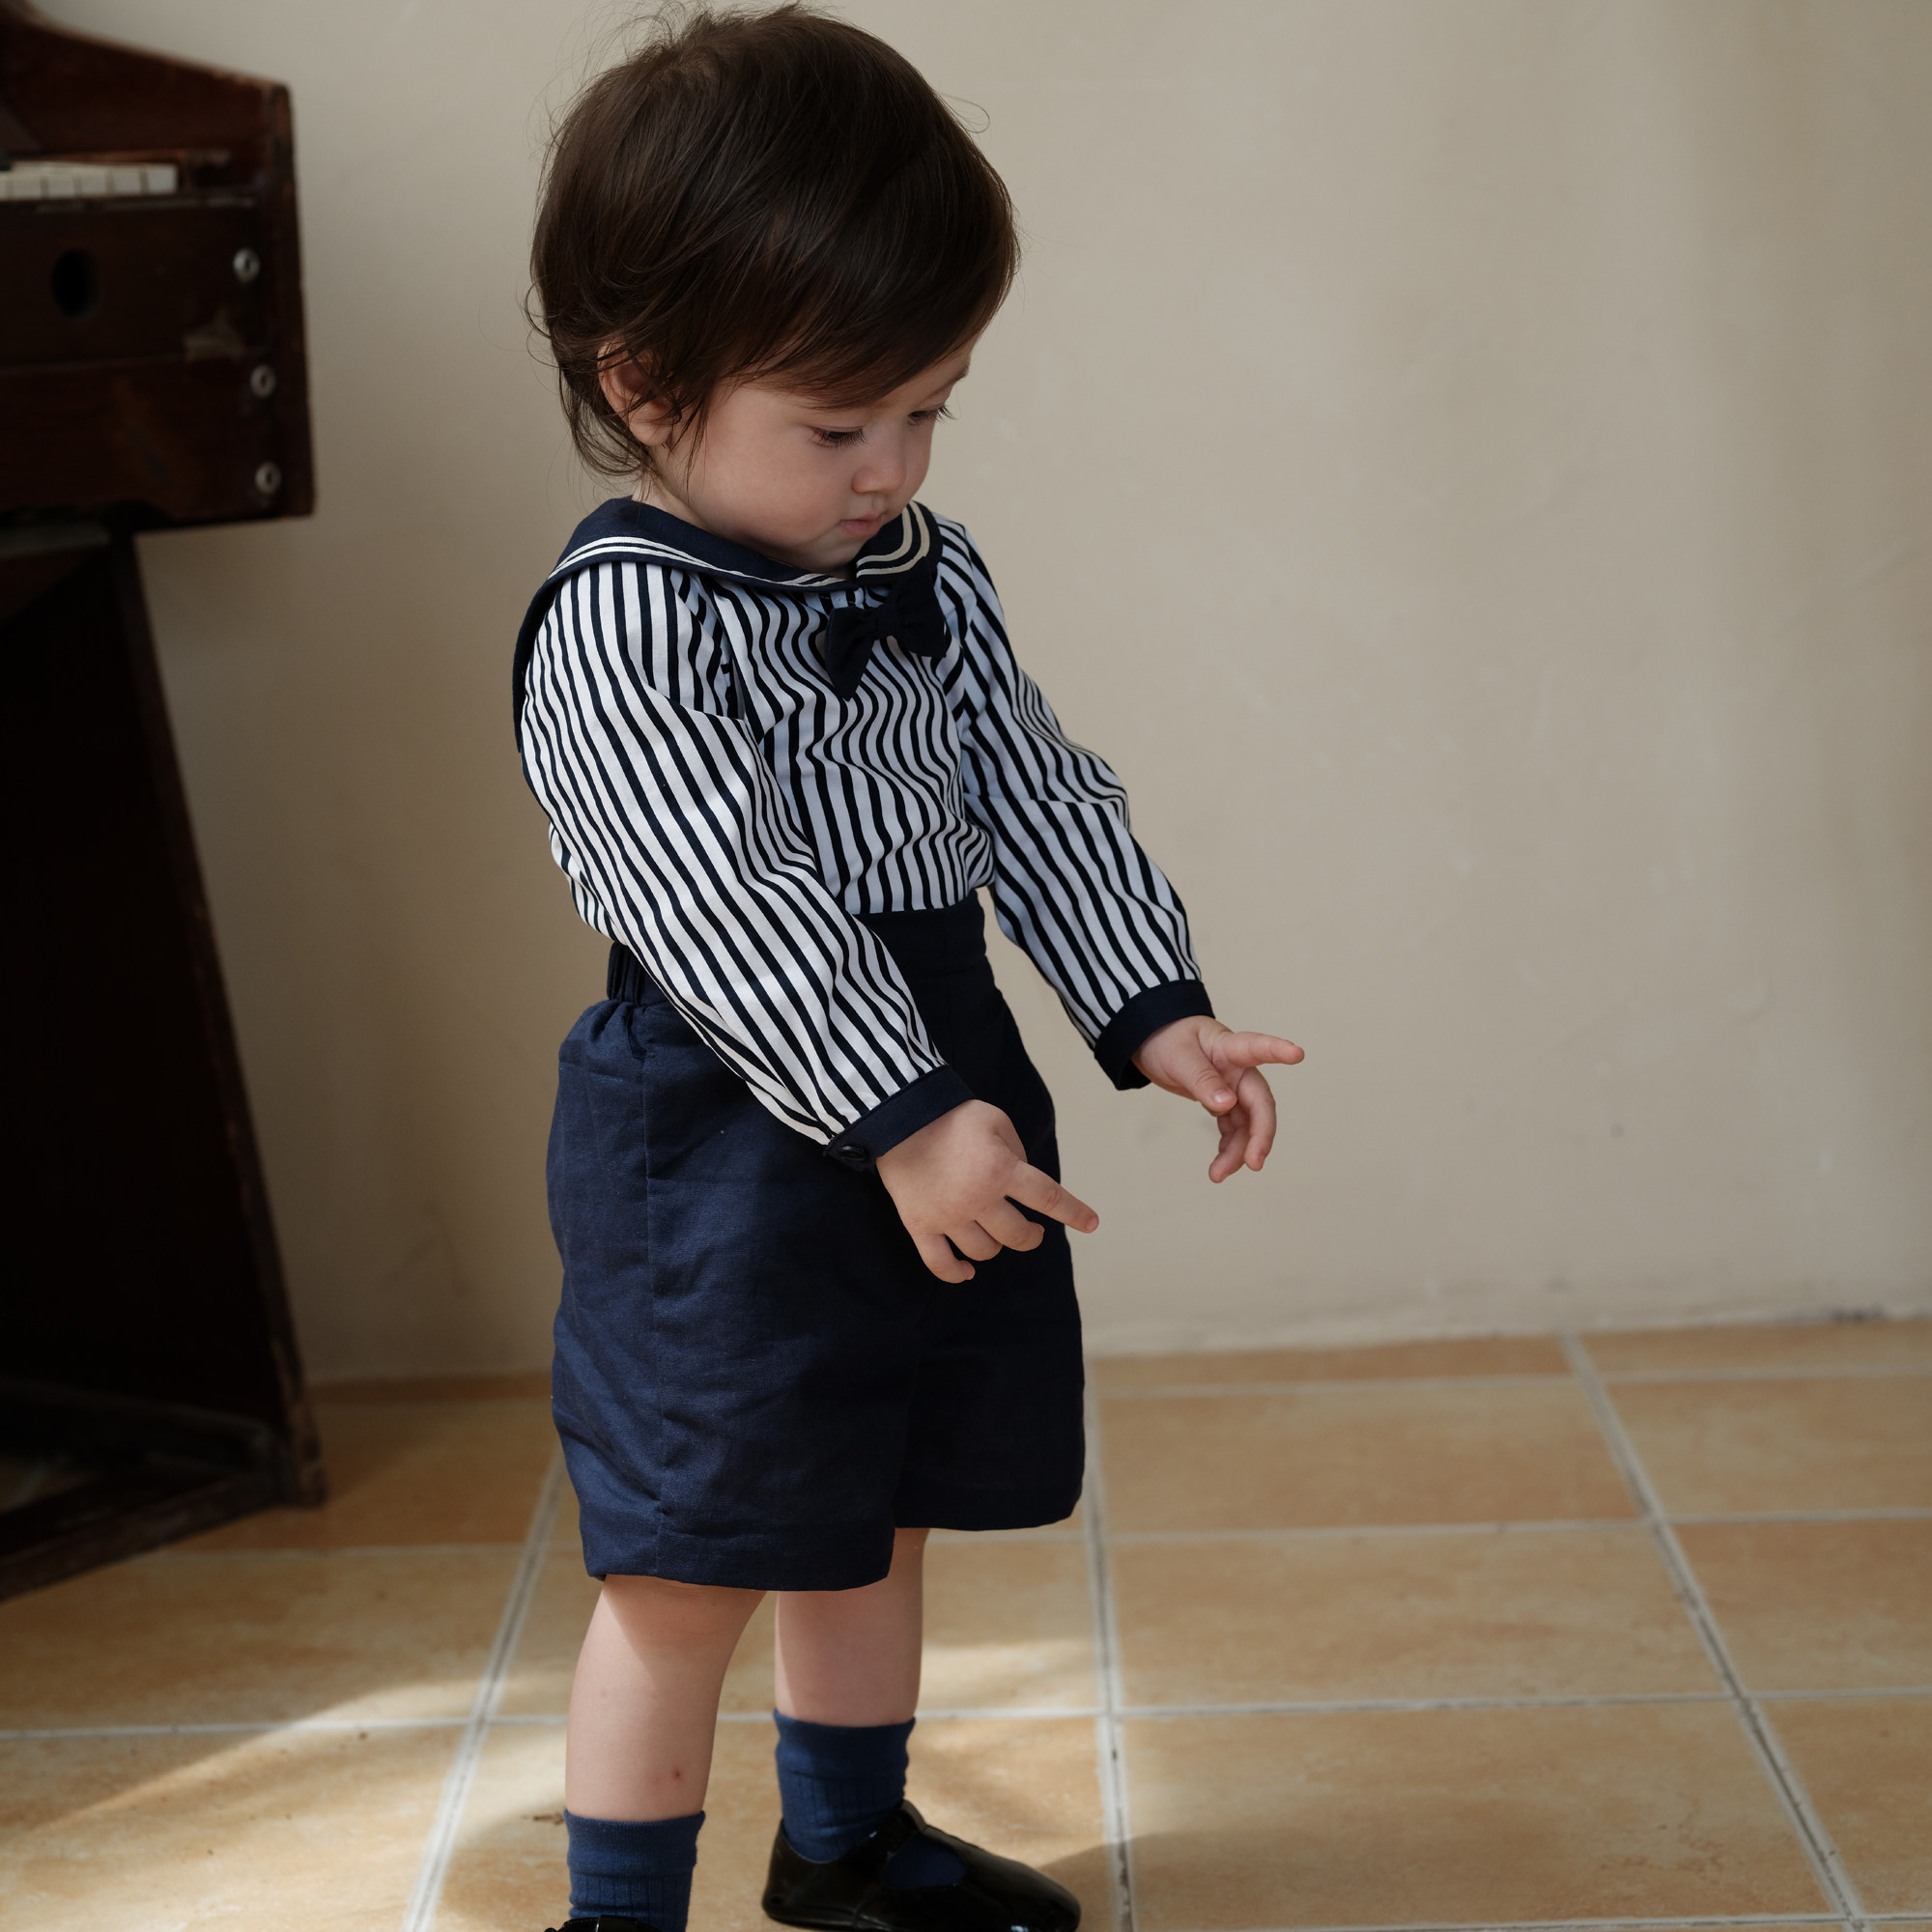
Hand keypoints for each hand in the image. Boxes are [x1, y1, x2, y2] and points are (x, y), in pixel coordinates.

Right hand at [876, 1099, 1098, 1283]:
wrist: (898, 1118)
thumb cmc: (952, 1116)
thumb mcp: (996, 1120)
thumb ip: (1017, 1151)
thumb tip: (1022, 1185)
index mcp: (1002, 1170)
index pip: (1049, 1199)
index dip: (1074, 1213)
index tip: (1092, 1224)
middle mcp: (978, 1199)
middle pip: (1018, 1235)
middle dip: (1032, 1235)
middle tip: (1033, 1229)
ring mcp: (948, 1216)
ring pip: (984, 1251)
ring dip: (997, 1245)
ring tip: (996, 1233)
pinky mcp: (920, 1225)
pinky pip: (940, 1264)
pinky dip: (956, 1272)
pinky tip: (967, 1271)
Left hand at [1133, 1016, 1303, 1182]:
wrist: (1152, 1044)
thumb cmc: (1167, 1040)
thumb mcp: (1179, 1059)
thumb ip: (1202, 1081)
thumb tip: (1227, 1105)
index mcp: (1228, 1048)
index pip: (1256, 1047)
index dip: (1278, 1050)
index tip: (1297, 1053)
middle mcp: (1238, 1070)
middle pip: (1258, 1103)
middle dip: (1260, 1134)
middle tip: (1254, 1163)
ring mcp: (1233, 1087)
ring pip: (1246, 1123)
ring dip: (1238, 1151)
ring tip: (1218, 1174)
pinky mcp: (1224, 1102)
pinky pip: (1233, 1129)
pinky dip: (1228, 1148)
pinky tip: (1220, 1166)